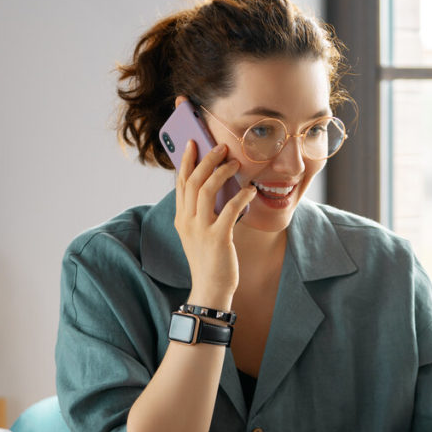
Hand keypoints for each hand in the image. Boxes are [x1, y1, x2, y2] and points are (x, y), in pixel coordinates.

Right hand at [172, 141, 255, 309]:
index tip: (192, 143)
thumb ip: (201, 212)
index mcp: (181, 218)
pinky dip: (241, 196)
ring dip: (222, 172)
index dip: (186, 161)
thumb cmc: (208, 260)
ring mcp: (201, 229)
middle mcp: (187, 221)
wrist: (210, 289)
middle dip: (207, 160)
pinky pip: (230, 209)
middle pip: (193, 181)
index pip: (181, 183)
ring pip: (207, 190)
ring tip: (235, 163)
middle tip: (220, 147)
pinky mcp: (218, 238)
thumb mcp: (198, 233)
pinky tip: (250, 190)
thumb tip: (216, 186)